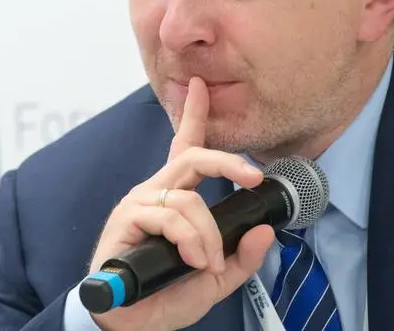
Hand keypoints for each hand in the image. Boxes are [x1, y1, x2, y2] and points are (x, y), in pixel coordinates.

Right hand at [86, 77, 275, 330]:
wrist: (130, 323)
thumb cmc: (165, 296)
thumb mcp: (216, 279)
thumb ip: (242, 257)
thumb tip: (265, 231)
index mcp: (173, 199)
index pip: (184, 147)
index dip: (193, 115)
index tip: (201, 86)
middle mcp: (155, 193)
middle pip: (192, 157)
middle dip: (228, 161)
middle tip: (253, 178)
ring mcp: (140, 204)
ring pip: (188, 198)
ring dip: (207, 234)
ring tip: (207, 263)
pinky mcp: (128, 219)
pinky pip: (170, 216)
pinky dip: (190, 240)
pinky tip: (192, 260)